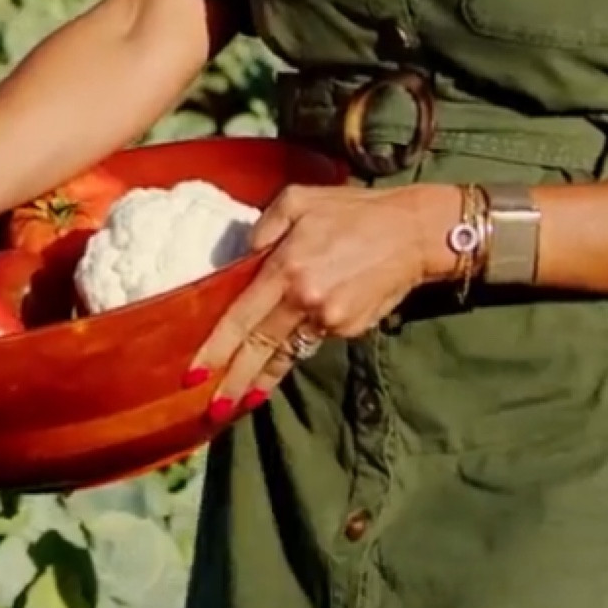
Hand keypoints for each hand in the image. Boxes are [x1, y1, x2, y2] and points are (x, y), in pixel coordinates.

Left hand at [186, 182, 459, 419]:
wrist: (414, 232)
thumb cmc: (354, 210)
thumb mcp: (301, 198)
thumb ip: (265, 224)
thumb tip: (243, 256)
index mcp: (287, 267)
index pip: (240, 317)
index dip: (215, 349)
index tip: (193, 375)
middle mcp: (304, 300)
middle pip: (259, 349)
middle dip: (233, 383)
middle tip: (212, 409)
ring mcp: (329, 320)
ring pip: (285, 354)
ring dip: (262, 379)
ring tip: (241, 400)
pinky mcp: (349, 329)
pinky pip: (313, 340)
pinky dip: (295, 350)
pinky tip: (281, 361)